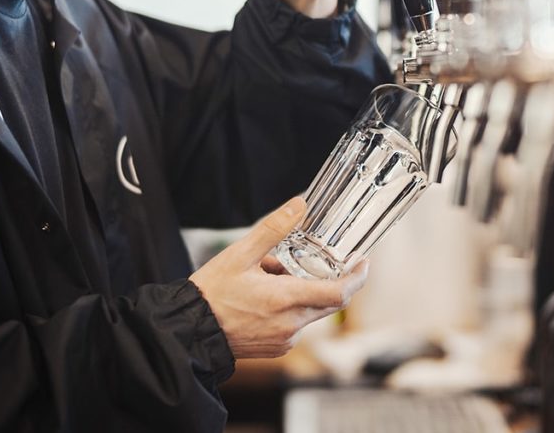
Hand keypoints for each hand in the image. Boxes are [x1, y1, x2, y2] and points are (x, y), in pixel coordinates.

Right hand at [189, 197, 369, 358]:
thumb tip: (299, 205)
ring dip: (302, 291)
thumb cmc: (212, 293)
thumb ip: (274, 229)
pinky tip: (264, 296)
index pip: (340, 293)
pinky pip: (296, 324)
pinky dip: (290, 307)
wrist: (189, 331)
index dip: (357, 278)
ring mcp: (285, 340)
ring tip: (269, 276)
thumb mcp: (240, 253)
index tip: (364, 263)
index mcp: (286, 300)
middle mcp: (291, 325)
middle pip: (328, 301)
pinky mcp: (277, 348)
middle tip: (305, 259)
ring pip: (310, 311)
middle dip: (323, 278)